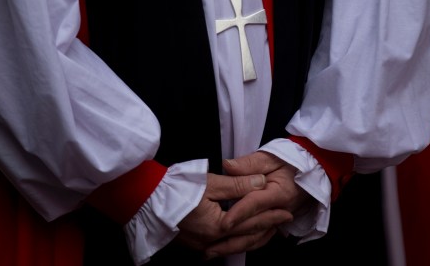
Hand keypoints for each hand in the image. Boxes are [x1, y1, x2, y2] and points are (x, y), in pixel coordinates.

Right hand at [175, 172, 292, 252]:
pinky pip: (221, 247)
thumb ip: (237, 184)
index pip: (252, 221)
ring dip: (252, 238)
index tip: (286, 211)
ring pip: (234, 246)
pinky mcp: (192, 244)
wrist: (144, 198)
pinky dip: (235, 241)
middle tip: (283, 222)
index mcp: (218, 226)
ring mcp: (200, 245)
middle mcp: (210, 241)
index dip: (270, 215)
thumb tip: (260, 182)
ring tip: (267, 230)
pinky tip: (240, 237)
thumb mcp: (210, 182)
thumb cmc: (175, 187)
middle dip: (266, 228)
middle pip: (245, 237)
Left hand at [203, 151, 311, 257]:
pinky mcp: (276, 224)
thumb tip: (228, 165)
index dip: (239, 214)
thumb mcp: (270, 157)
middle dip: (232, 238)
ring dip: (235, 246)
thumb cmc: (289, 162)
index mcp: (280, 192)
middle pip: (254, 227)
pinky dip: (245, 245)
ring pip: (257, 237)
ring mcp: (279, 220)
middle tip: (209, 247)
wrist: (311, 172)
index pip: (256, 203)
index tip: (223, 223)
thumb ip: (249, 163)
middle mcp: (281, 210)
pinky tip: (228, 249)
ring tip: (212, 252)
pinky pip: (260, 238)